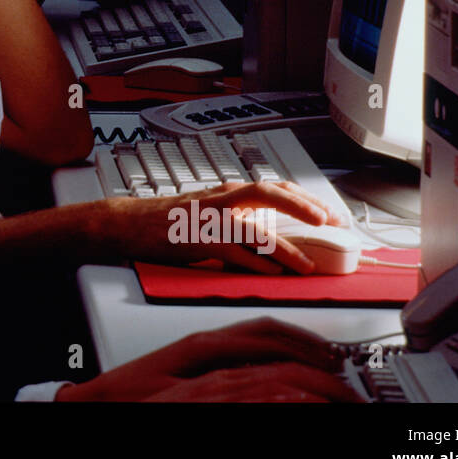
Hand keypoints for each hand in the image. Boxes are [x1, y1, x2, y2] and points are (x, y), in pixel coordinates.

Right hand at [57, 317, 362, 401]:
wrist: (91, 407)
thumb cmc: (131, 397)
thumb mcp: (181, 374)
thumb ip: (219, 368)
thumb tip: (265, 377)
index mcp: (199, 342)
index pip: (262, 328)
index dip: (304, 338)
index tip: (334, 355)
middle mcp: (202, 353)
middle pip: (273, 345)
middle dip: (318, 359)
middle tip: (350, 380)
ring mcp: (200, 379)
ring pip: (268, 370)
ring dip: (312, 380)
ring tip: (342, 395)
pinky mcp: (196, 401)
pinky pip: (248, 395)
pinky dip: (281, 396)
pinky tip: (303, 402)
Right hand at [98, 182, 347, 273]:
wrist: (128, 222)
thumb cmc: (166, 219)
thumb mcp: (207, 209)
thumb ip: (236, 216)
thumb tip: (269, 233)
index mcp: (227, 192)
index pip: (274, 186)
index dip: (305, 198)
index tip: (329, 213)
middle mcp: (221, 200)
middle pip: (269, 193)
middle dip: (303, 207)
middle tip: (329, 223)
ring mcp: (209, 220)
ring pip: (254, 228)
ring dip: (285, 248)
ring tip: (306, 264)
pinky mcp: (197, 241)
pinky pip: (232, 252)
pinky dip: (255, 264)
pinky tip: (271, 273)